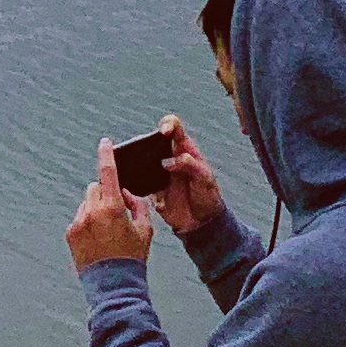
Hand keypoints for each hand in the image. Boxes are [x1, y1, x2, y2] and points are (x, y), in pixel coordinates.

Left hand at [66, 143, 154, 269]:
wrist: (114, 286)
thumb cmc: (133, 257)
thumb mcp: (145, 230)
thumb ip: (137, 205)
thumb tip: (126, 193)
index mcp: (112, 207)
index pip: (108, 172)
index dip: (106, 154)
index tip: (105, 143)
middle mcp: (92, 211)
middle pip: (96, 188)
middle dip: (106, 193)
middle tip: (117, 210)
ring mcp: (79, 222)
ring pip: (87, 203)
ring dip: (96, 208)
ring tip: (107, 231)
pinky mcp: (70, 233)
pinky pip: (80, 218)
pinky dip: (88, 222)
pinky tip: (98, 239)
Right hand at [148, 116, 228, 238]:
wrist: (203, 222)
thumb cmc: (208, 195)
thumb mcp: (204, 178)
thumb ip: (190, 165)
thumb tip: (167, 161)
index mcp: (184, 150)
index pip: (174, 127)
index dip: (168, 124)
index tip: (164, 131)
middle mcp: (169, 158)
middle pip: (152, 141)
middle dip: (145, 142)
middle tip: (143, 151)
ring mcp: (159, 173)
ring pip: (142, 161)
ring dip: (138, 163)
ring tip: (138, 168)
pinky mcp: (151, 189)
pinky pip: (140, 183)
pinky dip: (138, 184)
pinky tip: (143, 191)